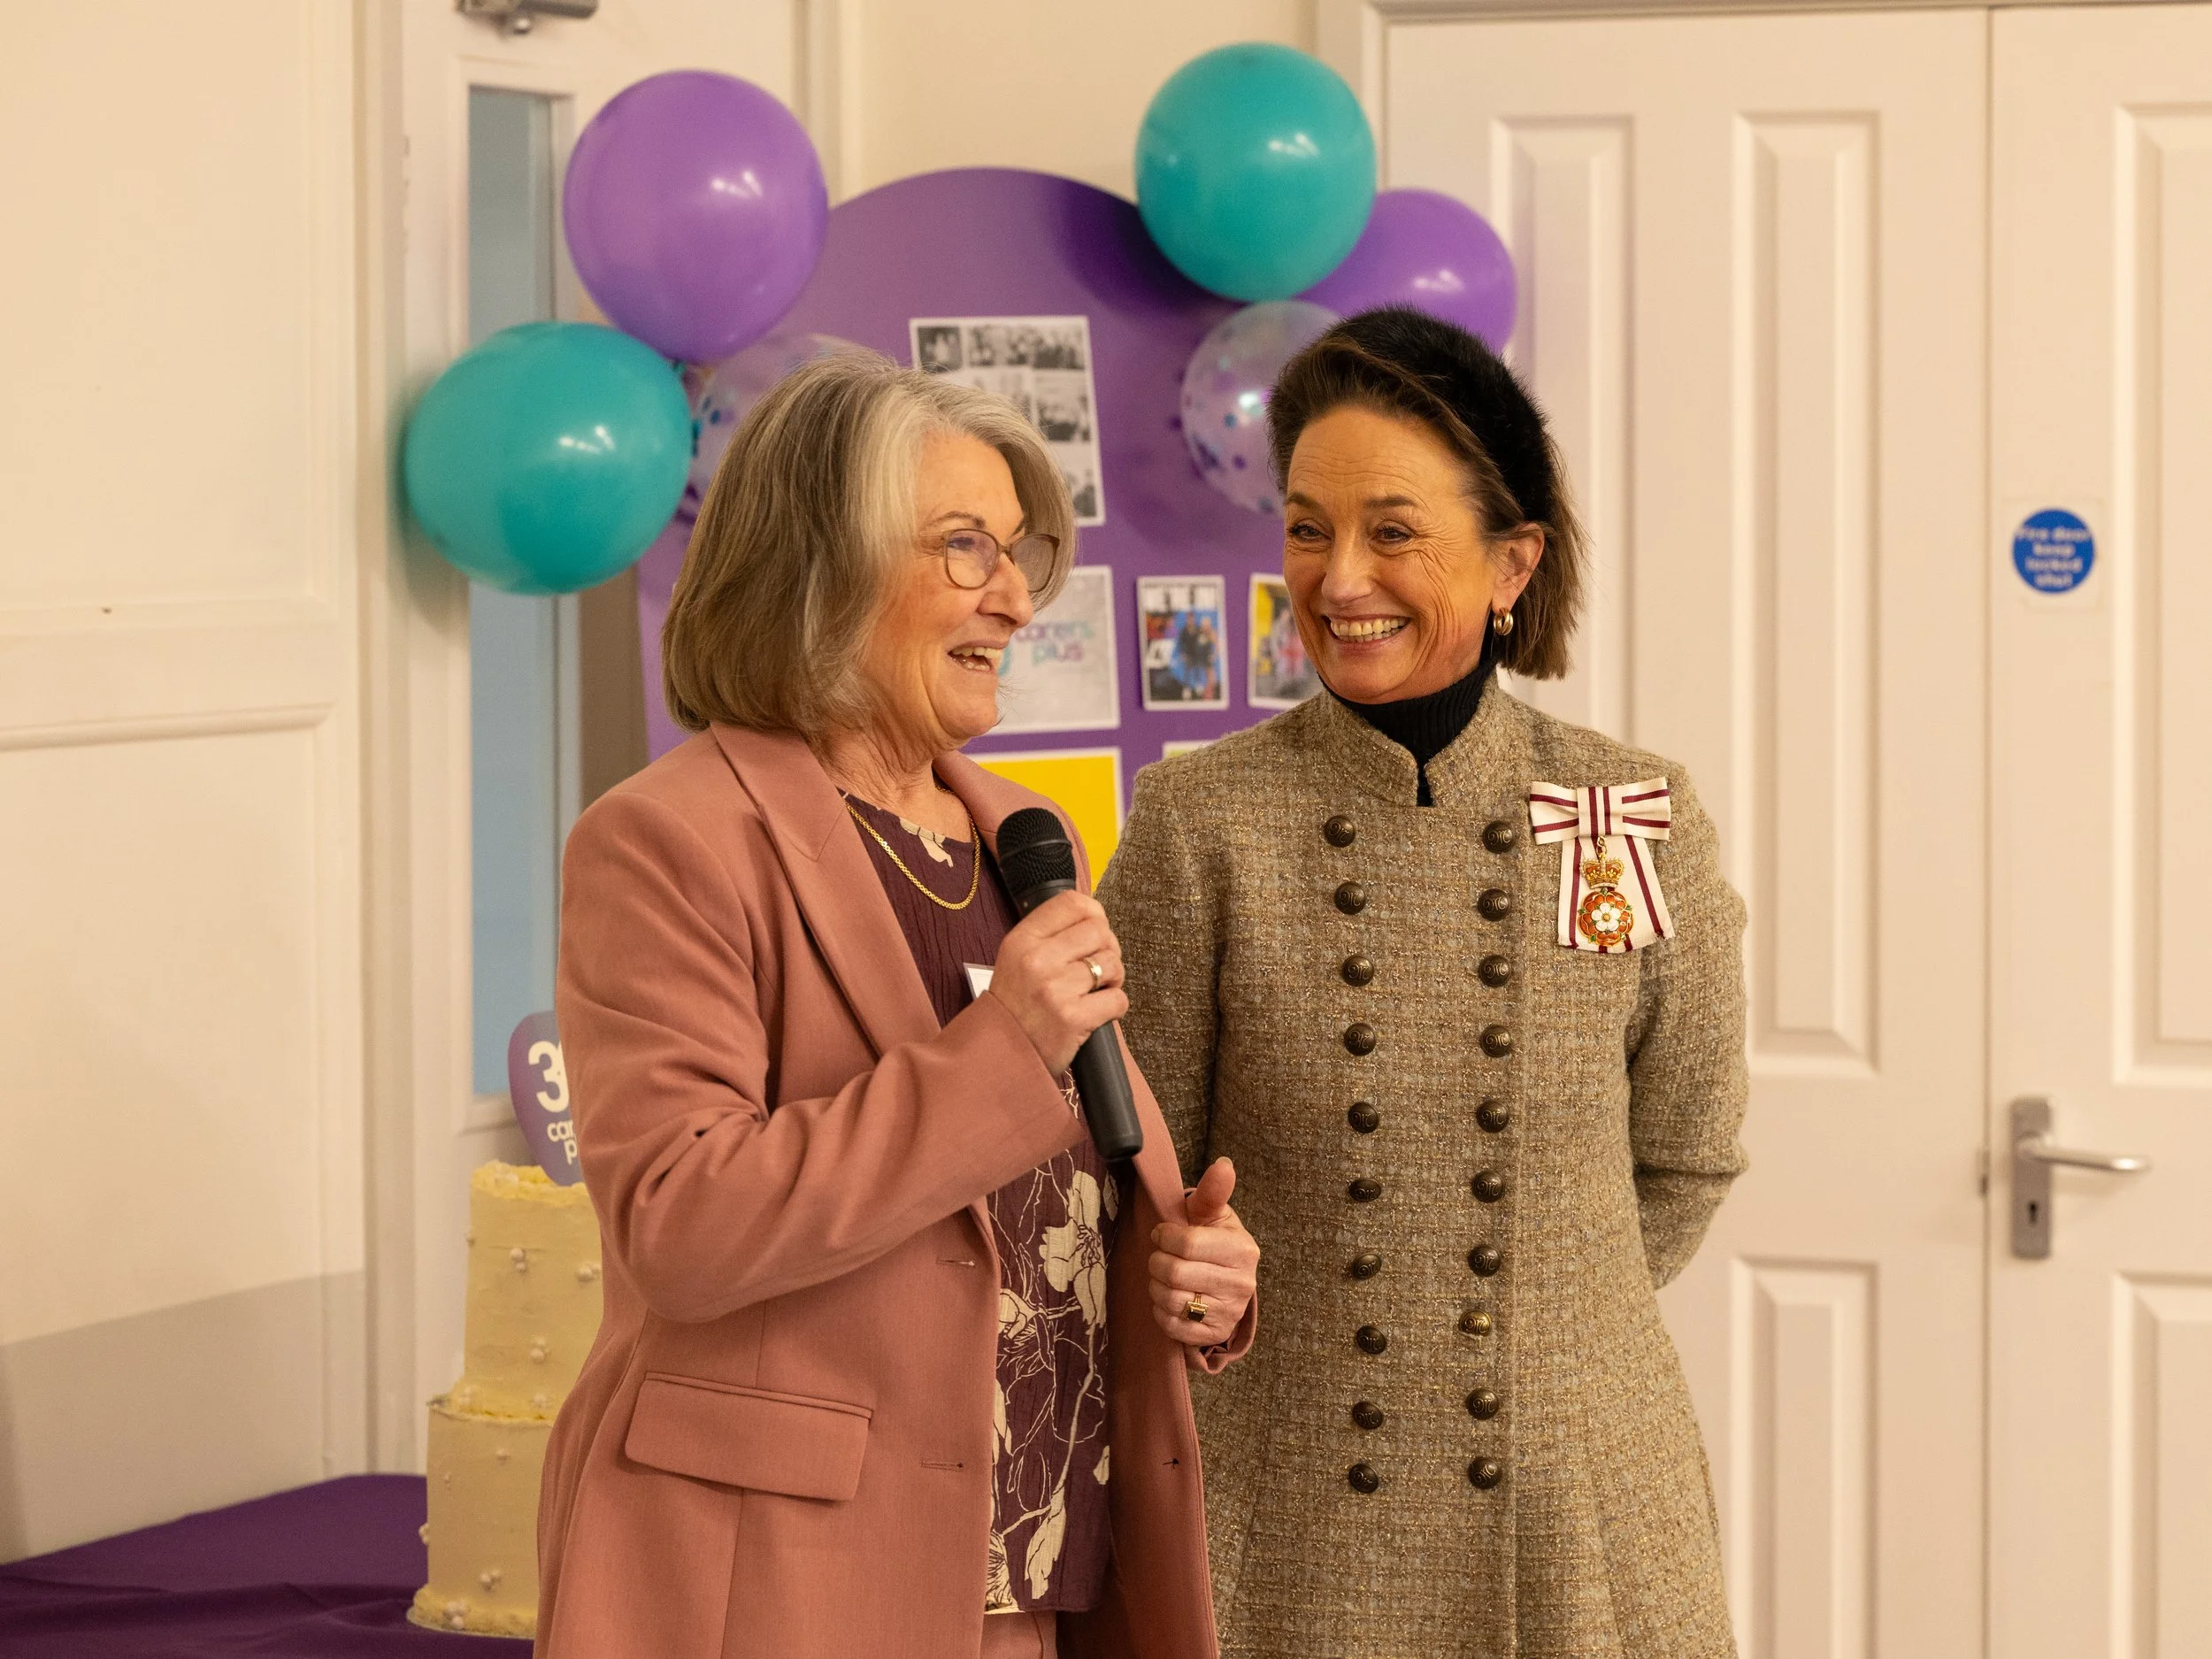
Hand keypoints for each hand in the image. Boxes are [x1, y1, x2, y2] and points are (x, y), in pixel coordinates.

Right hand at [985, 891, 1126, 1074]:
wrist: (999, 1053)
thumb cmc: (1014, 1005)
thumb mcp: (1016, 958)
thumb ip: (1049, 935)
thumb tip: (1095, 916)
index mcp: (1022, 940)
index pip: (1071, 903)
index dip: (1094, 914)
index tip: (1096, 931)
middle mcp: (1037, 960)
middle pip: (1099, 931)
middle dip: (1108, 948)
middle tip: (1099, 967)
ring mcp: (1056, 989)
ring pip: (1111, 964)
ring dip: (1113, 978)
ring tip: (1097, 990)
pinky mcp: (1073, 1018)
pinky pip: (1117, 999)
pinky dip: (1115, 1005)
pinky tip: (1098, 1011)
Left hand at [1149, 1158, 1257, 1348]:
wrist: (1227, 1280)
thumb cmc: (1213, 1241)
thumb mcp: (1213, 1215)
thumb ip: (1213, 1192)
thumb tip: (1224, 1165)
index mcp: (1242, 1250)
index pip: (1187, 1243)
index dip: (1163, 1237)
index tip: (1161, 1234)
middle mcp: (1241, 1284)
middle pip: (1175, 1273)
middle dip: (1157, 1262)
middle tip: (1159, 1257)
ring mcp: (1229, 1313)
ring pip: (1171, 1301)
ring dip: (1156, 1287)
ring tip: (1163, 1277)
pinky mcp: (1214, 1334)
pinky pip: (1172, 1327)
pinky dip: (1161, 1312)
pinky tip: (1168, 1299)